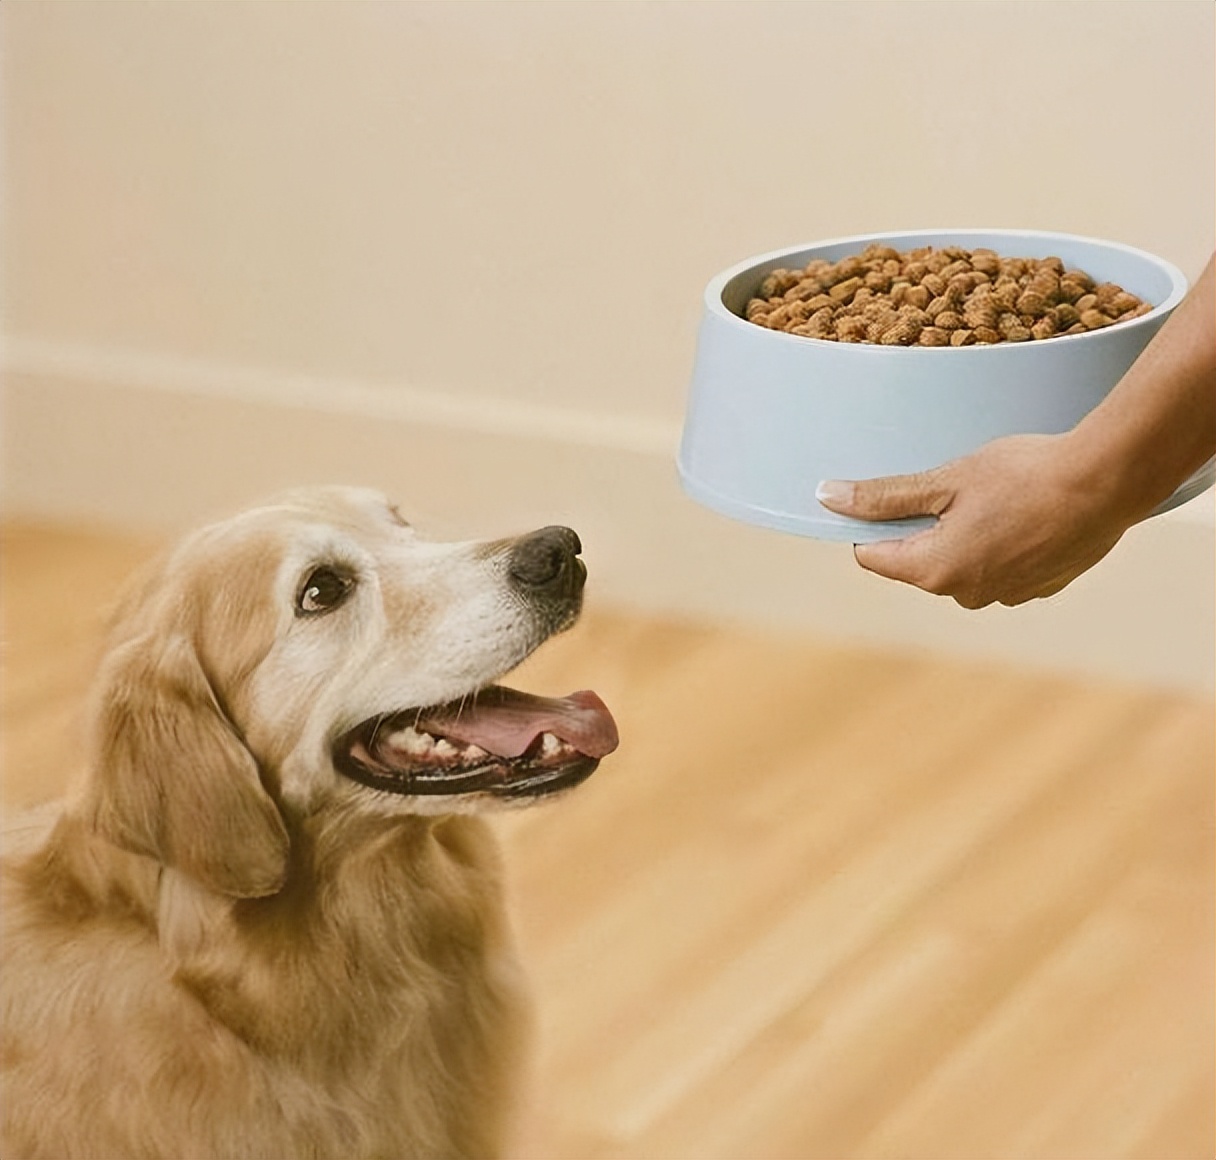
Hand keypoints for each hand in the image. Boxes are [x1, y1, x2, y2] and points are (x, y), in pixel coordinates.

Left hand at [815, 433, 1135, 608]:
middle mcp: (966, 594)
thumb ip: (885, 497)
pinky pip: (1001, 565)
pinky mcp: (1039, 587)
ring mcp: (1006, 595)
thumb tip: (828, 498)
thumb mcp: (944, 480)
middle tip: (954, 488)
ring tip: (995, 497)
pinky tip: (1023, 512)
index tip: (893, 495)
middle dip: (925, 528)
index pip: (873, 556)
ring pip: (961, 564)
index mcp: (933, 571)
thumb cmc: (1023, 475)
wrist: (1108, 481)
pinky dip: (1002, 542)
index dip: (874, 524)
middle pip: (918, 561)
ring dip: (965, 534)